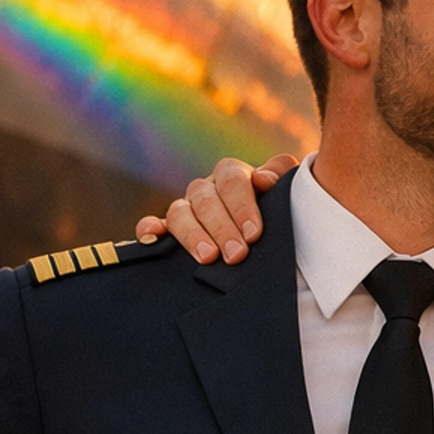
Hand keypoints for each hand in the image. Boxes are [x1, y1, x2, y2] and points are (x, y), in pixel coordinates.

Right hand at [135, 154, 296, 264]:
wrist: (262, 237)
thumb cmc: (276, 214)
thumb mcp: (284, 195)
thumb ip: (281, 179)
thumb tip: (264, 179)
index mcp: (233, 176)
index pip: (233, 181)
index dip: (242, 206)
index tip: (254, 233)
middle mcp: (206, 189)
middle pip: (206, 199)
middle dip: (222, 228)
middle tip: (237, 255)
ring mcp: (186, 208)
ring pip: (179, 212)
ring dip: (192, 234)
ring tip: (208, 257)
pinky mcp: (169, 229)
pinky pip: (154, 224)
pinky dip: (149, 229)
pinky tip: (151, 238)